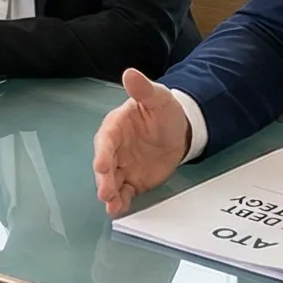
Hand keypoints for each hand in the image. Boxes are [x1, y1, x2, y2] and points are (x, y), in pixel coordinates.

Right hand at [92, 69, 190, 216]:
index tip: (102, 164)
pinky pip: (124, 192)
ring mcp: (122, 166)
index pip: (106, 140)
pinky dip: (121, 202)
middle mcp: (115, 149)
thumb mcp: (158, 97)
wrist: (180, 130)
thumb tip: (130, 73)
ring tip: (111, 205)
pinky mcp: (133, 181)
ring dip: (110, 193)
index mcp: (116, 126)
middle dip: (103, 179)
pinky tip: (119, 210)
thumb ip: (143, 89)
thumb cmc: (164, 111)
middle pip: (105, 165)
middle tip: (105, 192)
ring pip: (111, 181)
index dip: (103, 152)